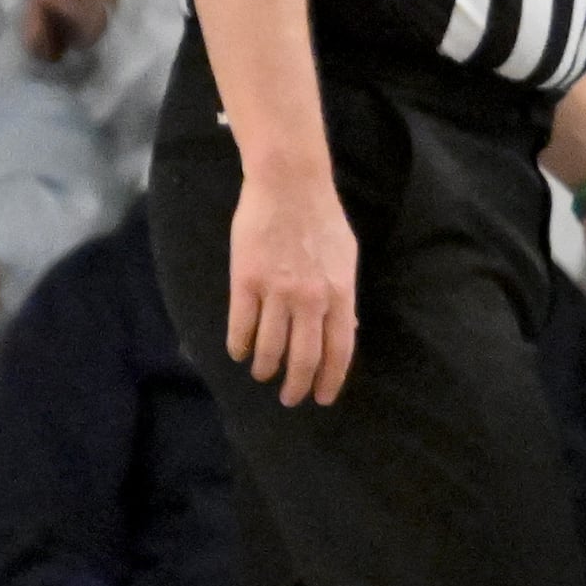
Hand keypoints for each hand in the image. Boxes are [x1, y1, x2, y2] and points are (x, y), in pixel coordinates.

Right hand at [226, 164, 357, 404]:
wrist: (289, 186)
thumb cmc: (321, 220)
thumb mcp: (346, 259)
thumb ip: (344, 297)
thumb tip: (347, 331)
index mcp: (340, 294)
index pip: (339, 350)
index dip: (331, 379)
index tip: (322, 398)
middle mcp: (311, 299)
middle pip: (304, 357)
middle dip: (297, 385)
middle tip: (290, 398)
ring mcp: (277, 291)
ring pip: (270, 347)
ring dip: (265, 368)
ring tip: (262, 374)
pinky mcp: (245, 281)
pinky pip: (241, 325)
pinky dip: (239, 345)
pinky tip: (239, 352)